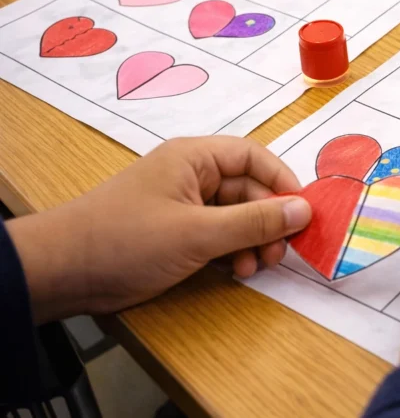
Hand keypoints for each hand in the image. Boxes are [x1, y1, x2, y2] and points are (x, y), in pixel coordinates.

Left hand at [6, 136, 310, 322]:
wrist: (64, 274)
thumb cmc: (127, 240)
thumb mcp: (198, 233)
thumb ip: (254, 222)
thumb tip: (304, 210)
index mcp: (195, 158)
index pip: (254, 157)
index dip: (283, 181)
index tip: (304, 212)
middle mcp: (193, 176)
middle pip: (250, 189)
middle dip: (269, 221)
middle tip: (280, 251)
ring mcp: (185, 206)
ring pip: (237, 216)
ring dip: (253, 241)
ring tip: (257, 266)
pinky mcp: (178, 234)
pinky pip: (220, 235)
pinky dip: (234, 252)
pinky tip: (238, 271)